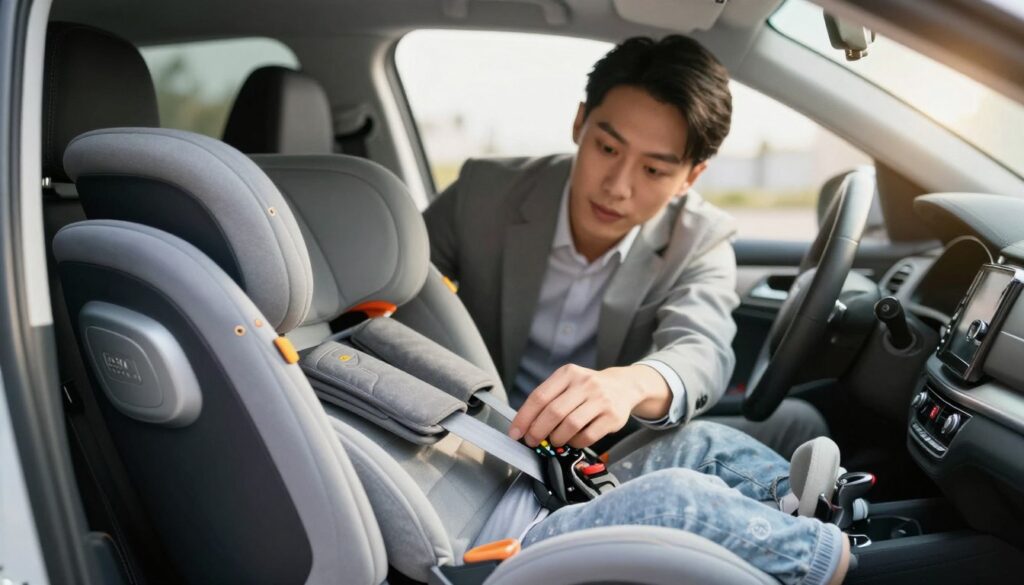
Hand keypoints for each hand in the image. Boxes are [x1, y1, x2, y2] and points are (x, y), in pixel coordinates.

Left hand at [508, 364, 670, 448]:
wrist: (624, 386)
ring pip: (570, 425)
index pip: (539, 397)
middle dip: (537, 431)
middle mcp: (585, 384)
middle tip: (532, 441)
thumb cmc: (589, 388)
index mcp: (568, 374)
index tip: (515, 432)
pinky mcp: (612, 417)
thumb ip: (549, 399)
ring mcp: (600, 400)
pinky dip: (575, 443)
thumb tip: (525, 425)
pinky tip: (572, 441)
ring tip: (554, 440)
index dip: (524, 417)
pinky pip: (587, 436)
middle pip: (553, 412)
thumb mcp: (568, 383)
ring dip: (556, 438)